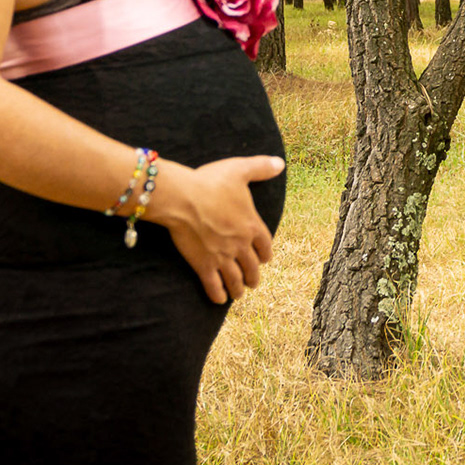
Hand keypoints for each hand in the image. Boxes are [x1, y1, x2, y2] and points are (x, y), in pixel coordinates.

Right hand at [153, 155, 282, 304]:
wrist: (184, 199)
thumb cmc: (211, 182)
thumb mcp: (239, 170)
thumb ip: (261, 168)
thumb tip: (280, 164)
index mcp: (252, 225)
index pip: (265, 246)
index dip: (265, 254)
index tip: (264, 260)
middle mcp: (241, 245)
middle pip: (252, 267)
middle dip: (253, 276)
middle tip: (252, 282)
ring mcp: (223, 257)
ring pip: (236, 279)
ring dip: (238, 289)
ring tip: (238, 294)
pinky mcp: (204, 265)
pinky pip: (214, 286)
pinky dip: (218, 295)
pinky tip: (219, 300)